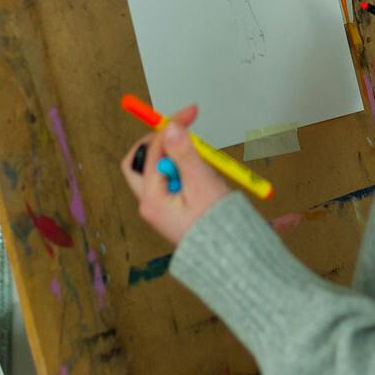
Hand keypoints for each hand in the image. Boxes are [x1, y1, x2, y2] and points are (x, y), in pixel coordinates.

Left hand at [120, 104, 230, 245]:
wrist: (232, 261)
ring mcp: (160, 208)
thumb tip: (170, 128)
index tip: (190, 114)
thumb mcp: (202, 184)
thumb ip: (185, 154)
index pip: (153, 151)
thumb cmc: (219, 229)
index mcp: (151, 200)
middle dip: (160, 143)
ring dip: (176, 158)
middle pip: (142, 162)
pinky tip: (204, 178)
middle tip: (181, 131)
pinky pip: (171, 182)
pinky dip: (184, 172)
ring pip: (156, 171)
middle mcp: (150, 204)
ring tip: (203, 167)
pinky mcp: (172, 210)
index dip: (170, 128)